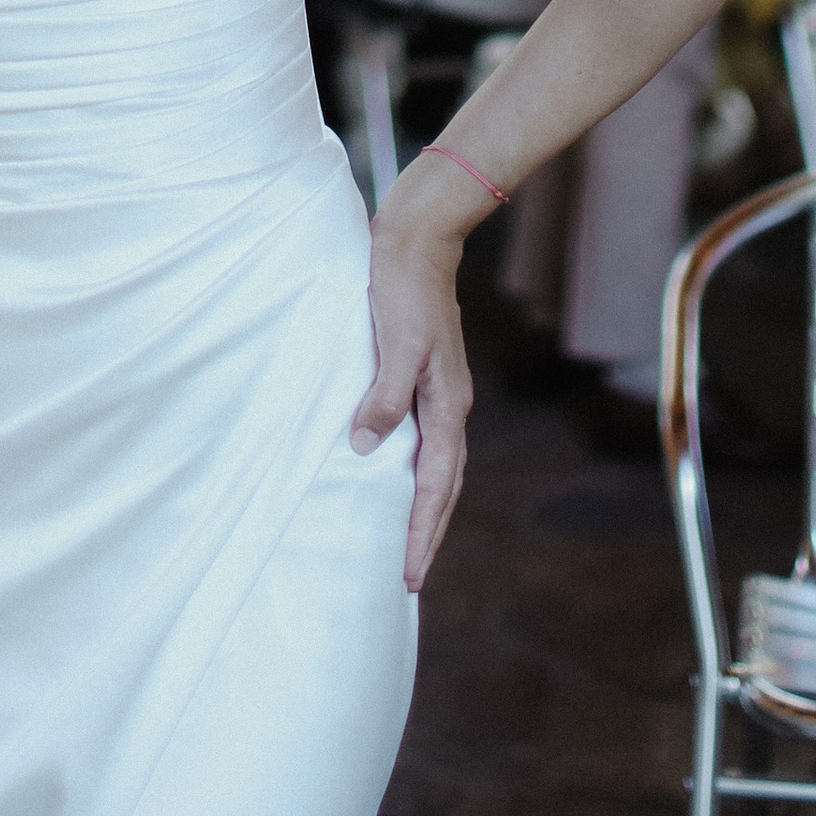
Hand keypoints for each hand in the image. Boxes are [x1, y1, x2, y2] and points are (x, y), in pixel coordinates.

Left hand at [358, 170, 473, 592]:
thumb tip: (366, 448)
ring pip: (436, 465)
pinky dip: (414, 470)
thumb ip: (383, 396)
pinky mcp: (423, 376)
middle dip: (429, 532)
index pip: (435, 486)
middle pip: (444, 485)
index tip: (410, 574)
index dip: (422, 532)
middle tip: (409, 576)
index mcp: (446, 404)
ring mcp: (439, 391)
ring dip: (424, 506)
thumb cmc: (402, 287)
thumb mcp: (393, 342)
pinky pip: (423, 440)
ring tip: (406, 539)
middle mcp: (448, 404)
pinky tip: (393, 474)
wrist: (418, 239)